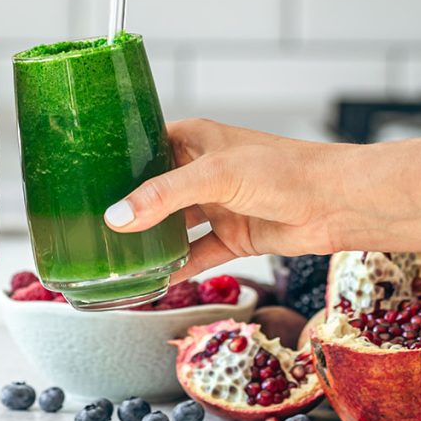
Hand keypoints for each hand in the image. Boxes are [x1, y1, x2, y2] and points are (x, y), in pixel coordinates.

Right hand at [104, 119, 356, 280]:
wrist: (340, 203)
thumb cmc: (285, 171)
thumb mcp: (216, 176)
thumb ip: (164, 196)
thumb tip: (115, 218)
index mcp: (194, 139)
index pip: (143, 146)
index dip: (115, 160)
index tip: (80, 177)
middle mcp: (201, 170)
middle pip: (153, 190)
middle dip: (126, 206)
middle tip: (86, 224)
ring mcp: (217, 205)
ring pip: (171, 225)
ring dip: (148, 240)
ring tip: (111, 256)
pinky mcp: (233, 236)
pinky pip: (195, 254)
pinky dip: (176, 267)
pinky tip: (151, 280)